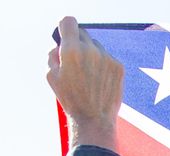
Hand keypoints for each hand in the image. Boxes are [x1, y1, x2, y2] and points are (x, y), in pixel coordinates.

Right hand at [47, 17, 123, 151]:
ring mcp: (107, 57)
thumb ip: (53, 55)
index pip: (68, 22)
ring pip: (96, 46)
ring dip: (91, 55)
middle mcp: (91, 50)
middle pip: (82, 34)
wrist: (94, 120)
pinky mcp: (118, 66)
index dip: (65, 28)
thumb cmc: (70, 99)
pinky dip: (103, 65)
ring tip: (88, 76)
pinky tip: (99, 81)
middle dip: (77, 44)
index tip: (65, 35)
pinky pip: (108, 57)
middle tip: (75, 62)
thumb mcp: (50, 76)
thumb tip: (59, 45)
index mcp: (71, 50)